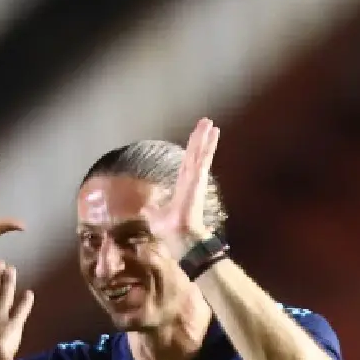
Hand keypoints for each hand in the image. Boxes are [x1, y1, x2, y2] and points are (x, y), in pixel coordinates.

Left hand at [145, 118, 221, 258]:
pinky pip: (204, 160)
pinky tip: (214, 134)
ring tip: (211, 123)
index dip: (191, 150)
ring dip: (205, 138)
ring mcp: (196, 179)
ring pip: (200, 154)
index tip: (196, 138)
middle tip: (206, 122)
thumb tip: (145, 209)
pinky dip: (209, 147)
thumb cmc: (169, 230)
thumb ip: (152, 210)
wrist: (178, 237)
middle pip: (195, 154)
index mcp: (182, 186)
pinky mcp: (198, 180)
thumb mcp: (155, 217)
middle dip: (199, 138)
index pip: (187, 163)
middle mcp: (190, 180)